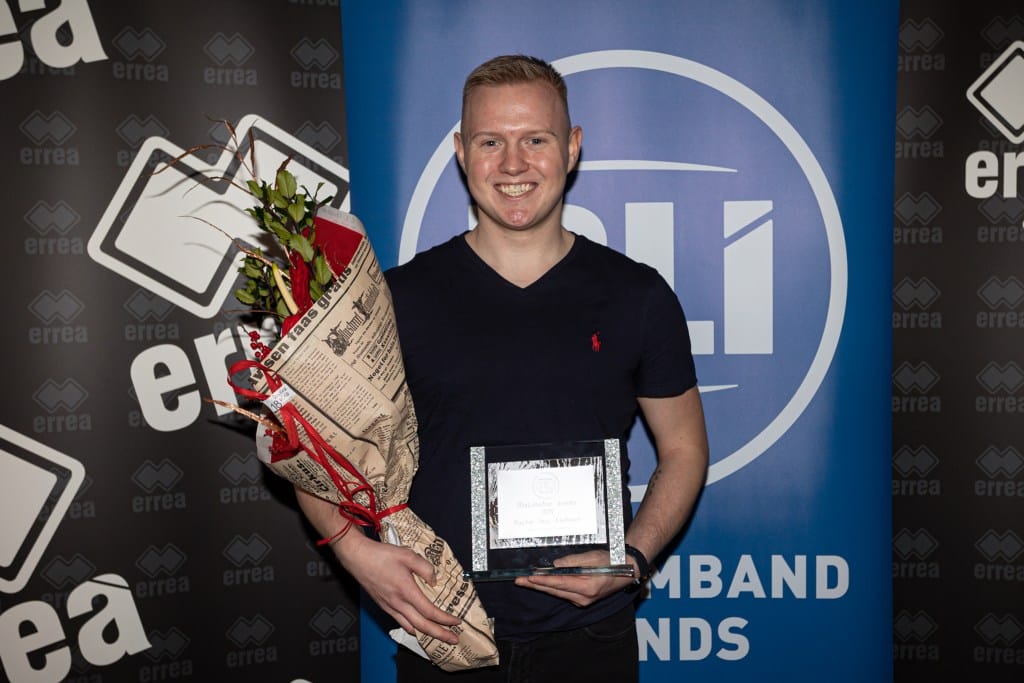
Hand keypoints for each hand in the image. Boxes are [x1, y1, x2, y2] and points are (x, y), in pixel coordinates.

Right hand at [294, 487, 461, 644]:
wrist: (358, 557)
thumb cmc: (381, 555)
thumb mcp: (407, 555)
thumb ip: (425, 568)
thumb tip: (434, 579)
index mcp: (406, 591)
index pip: (429, 612)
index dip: (445, 619)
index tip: (456, 621)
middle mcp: (398, 603)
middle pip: (422, 626)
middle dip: (440, 634)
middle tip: (453, 640)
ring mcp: (389, 606)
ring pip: (410, 627)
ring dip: (426, 634)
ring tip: (438, 635)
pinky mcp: (383, 605)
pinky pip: (400, 622)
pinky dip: (413, 628)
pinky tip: (417, 626)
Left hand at [513, 549, 635, 606]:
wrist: (627, 571)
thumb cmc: (611, 561)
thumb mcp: (593, 557)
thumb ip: (573, 561)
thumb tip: (554, 566)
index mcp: (587, 586)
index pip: (558, 583)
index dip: (541, 580)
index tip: (527, 577)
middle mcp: (584, 597)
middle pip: (555, 591)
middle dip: (536, 585)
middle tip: (518, 580)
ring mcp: (584, 601)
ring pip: (558, 594)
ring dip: (542, 587)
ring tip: (526, 581)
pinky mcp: (583, 600)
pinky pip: (564, 594)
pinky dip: (552, 589)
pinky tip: (542, 584)